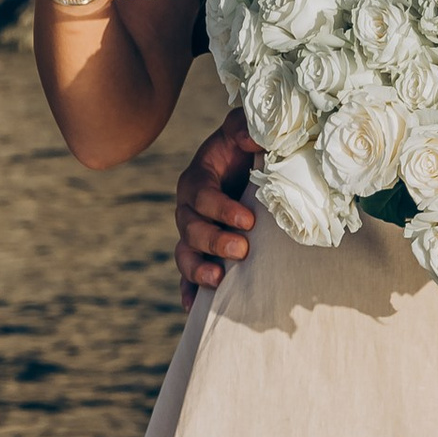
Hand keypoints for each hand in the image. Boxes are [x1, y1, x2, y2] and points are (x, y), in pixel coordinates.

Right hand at [176, 115, 257, 302]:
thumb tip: (253, 136)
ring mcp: (192, 234)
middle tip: (241, 250)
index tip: (248, 221)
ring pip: (185, 254)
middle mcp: (189, 208)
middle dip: (214, 240)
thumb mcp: (243, 131)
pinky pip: (188, 275)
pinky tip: (194, 309)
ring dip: (198, 269)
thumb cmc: (247, 148)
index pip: (202, 195)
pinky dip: (189, 291)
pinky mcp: (202, 253)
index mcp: (197, 179)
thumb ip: (245, 127)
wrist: (248, 167)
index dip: (221, 209)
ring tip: (218, 281)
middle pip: (190, 229)